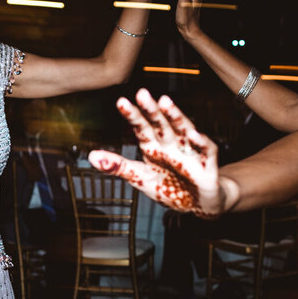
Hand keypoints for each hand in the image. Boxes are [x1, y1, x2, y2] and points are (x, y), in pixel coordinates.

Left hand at [89, 89, 222, 216]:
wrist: (198, 204)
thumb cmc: (170, 188)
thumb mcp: (141, 178)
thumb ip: (118, 167)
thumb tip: (91, 156)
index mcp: (154, 147)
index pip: (142, 127)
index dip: (133, 115)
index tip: (121, 102)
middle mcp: (171, 145)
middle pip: (161, 124)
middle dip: (152, 110)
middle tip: (142, 93)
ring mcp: (189, 152)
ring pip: (182, 129)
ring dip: (175, 116)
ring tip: (166, 102)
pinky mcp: (206, 164)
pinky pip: (206, 150)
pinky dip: (200, 142)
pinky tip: (193, 135)